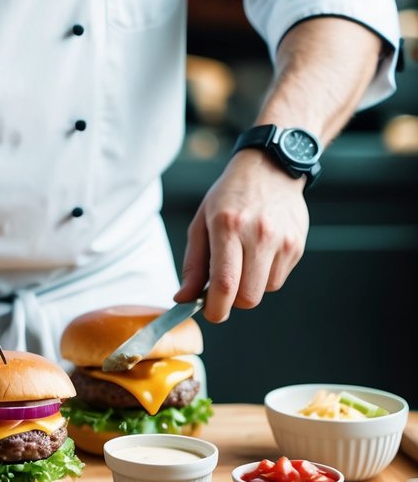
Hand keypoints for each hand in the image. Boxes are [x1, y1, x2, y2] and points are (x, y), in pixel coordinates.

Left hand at [174, 149, 309, 322]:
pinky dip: (266, 276)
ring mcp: (282, 241)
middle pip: (248, 297)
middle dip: (232, 301)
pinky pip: (279, 279)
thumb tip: (184, 297)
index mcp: (227, 226)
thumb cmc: (231, 195)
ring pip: (265, 291)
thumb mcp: (202, 222)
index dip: (216, 309)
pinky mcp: (297, 246)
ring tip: (244, 259)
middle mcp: (258, 234)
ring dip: (250, 286)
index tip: (210, 312)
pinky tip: (260, 253)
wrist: (270, 169)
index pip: (225, 284)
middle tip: (224, 285)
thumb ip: (193, 264)